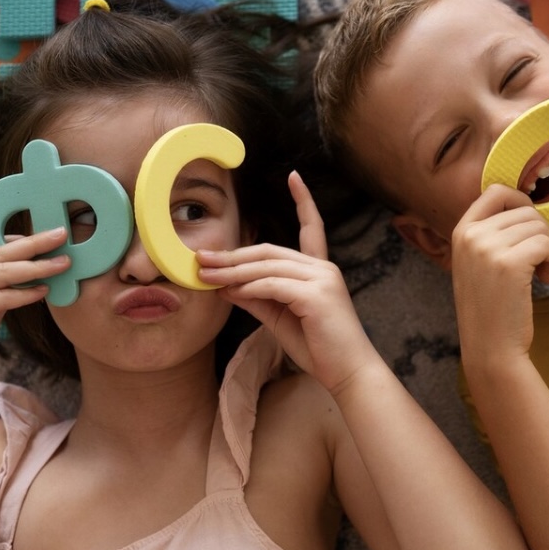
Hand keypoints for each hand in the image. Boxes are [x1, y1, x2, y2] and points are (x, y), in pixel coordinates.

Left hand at [196, 173, 378, 393]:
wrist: (347, 372)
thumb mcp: (280, 319)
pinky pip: (273, 285)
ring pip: (268, 266)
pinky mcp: (317, 296)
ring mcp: (322, 280)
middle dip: (233, 255)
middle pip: (270, 251)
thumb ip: (255, 299)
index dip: (304, 202)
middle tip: (201, 259)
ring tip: (206, 276)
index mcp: (320, 270)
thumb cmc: (318, 348)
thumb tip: (224, 286)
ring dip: (233, 271)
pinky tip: (231, 292)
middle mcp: (324, 268)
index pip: (312, 228)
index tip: (294, 177)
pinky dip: (249, 287)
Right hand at [450, 185, 548, 368]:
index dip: (521, 203)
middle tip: (540, 262)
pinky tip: (547, 279)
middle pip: (525, 210)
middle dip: (541, 233)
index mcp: (461, 231)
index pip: (496, 191)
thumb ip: (490, 235)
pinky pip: (547, 244)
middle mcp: (471, 235)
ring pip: (539, 226)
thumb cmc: (491, 308)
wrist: (490, 348)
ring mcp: (488, 248)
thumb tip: (525, 205)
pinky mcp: (510, 263)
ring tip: (543, 273)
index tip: (531, 229)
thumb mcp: (477, 264)